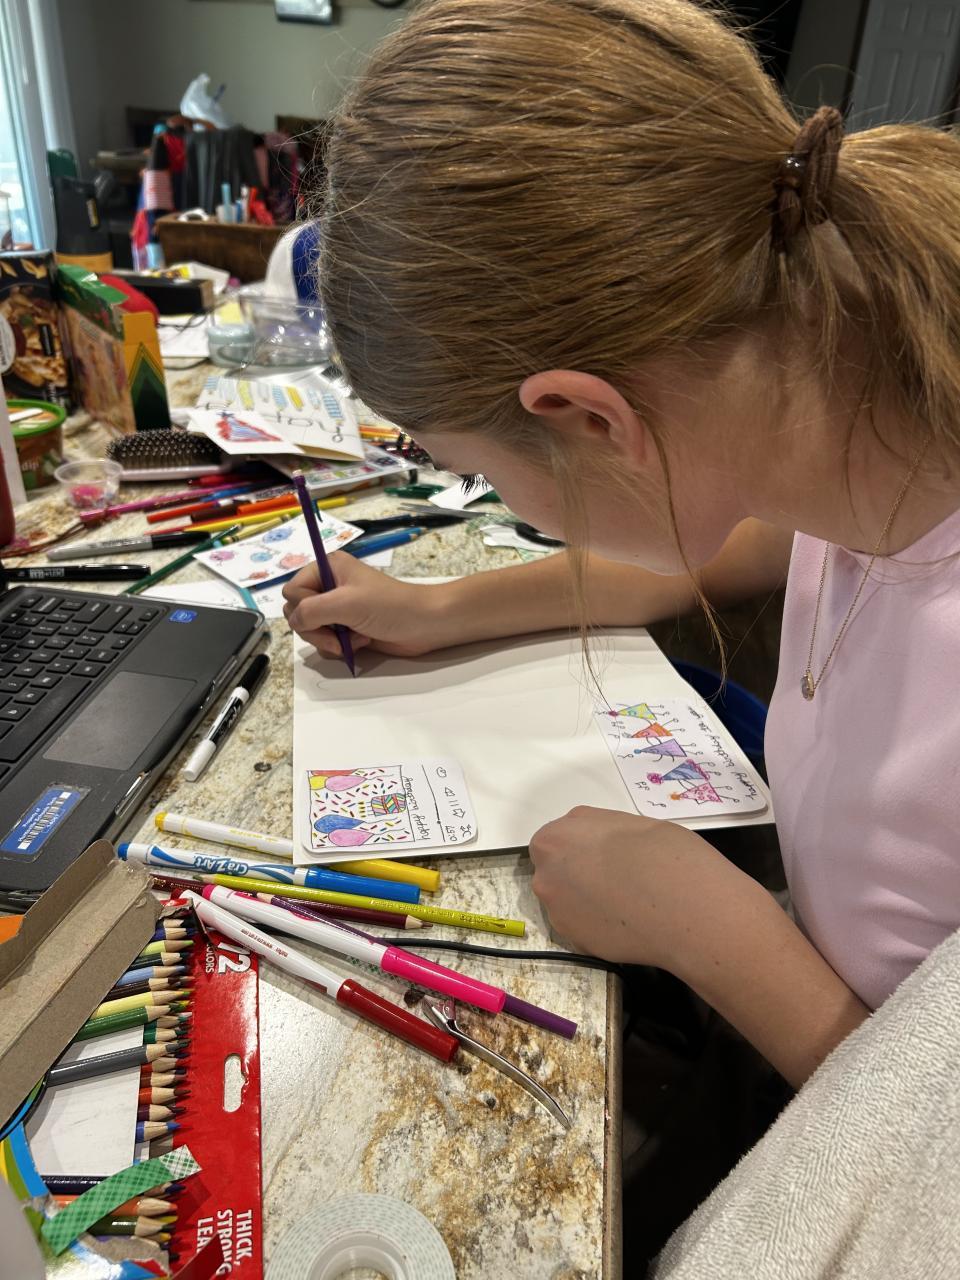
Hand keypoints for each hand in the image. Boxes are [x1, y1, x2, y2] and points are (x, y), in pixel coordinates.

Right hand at [283, 552, 458, 658]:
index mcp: (327, 568)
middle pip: (297, 612)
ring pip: (310, 630)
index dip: (303, 608)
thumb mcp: (346, 603)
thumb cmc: (390, 607)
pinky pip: (326, 642)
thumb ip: (311, 610)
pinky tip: (361, 642)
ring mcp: (338, 609)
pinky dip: (340, 646)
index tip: (325, 614)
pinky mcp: (347, 628)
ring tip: (355, 638)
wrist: (425, 625)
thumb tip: (294, 622)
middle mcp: (329, 586)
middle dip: (315, 629)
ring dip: (329, 639)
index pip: (292, 590)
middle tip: (337, 634)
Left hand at [529, 805, 742, 967]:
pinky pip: (584, 929)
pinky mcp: (575, 943)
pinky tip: (629, 925)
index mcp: (558, 836)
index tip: (604, 856)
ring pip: (568, 904)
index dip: (580, 849)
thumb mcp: (630, 824)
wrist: (684, 907)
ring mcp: (557, 912)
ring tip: (627, 906)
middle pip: (556, 874)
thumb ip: (602, 834)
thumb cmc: (664, 854)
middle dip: (578, 877)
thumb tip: (602, 847)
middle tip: (615, 881)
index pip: (555, 841)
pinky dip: (600, 928)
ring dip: (588, 904)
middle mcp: (547, 874)